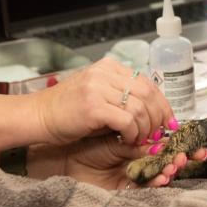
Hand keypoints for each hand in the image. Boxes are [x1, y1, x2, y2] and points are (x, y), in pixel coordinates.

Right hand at [31, 58, 175, 145]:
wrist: (38, 116)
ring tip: (141, 139)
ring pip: (140, 107)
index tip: (168, 121)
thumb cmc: (67, 110)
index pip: (148, 82)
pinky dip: (133, 133)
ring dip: (146, 128)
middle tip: (159, 134)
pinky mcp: (93, 106)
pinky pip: (127, 120)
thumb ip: (121, 95)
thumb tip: (153, 111)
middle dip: (159, 117)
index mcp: (110, 66)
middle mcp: (106, 73)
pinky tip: (128, 139)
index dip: (162, 104)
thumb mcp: (98, 94)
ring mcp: (99, 88)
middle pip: (149, 93)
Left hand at [61, 136, 206, 189]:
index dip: (184, 143)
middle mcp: (140, 158)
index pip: (168, 142)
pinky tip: (162, 177)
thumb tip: (161, 133)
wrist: (62, 154)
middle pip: (169, 159)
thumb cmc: (85, 138)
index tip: (198, 142)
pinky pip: (145, 188)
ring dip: (171, 169)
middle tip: (194, 155)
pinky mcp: (124, 189)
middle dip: (183, 157)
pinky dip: (155, 183)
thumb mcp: (114, 129)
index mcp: (141, 141)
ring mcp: (134, 174)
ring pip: (160, 173)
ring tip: (176, 165)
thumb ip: (136, 131)